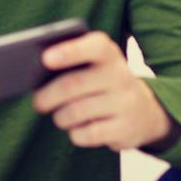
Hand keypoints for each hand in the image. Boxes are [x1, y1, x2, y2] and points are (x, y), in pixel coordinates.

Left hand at [32, 31, 175, 151]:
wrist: (146, 111)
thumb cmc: (103, 82)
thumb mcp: (94, 66)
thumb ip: (69, 62)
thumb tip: (34, 74)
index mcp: (109, 53)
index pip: (94, 47)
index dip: (69, 52)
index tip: (45, 59)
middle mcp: (121, 75)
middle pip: (74, 84)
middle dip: (48, 95)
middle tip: (38, 102)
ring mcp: (126, 103)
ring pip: (77, 111)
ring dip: (60, 117)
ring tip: (59, 116)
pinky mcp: (126, 129)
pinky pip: (88, 134)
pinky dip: (75, 133)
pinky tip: (76, 129)